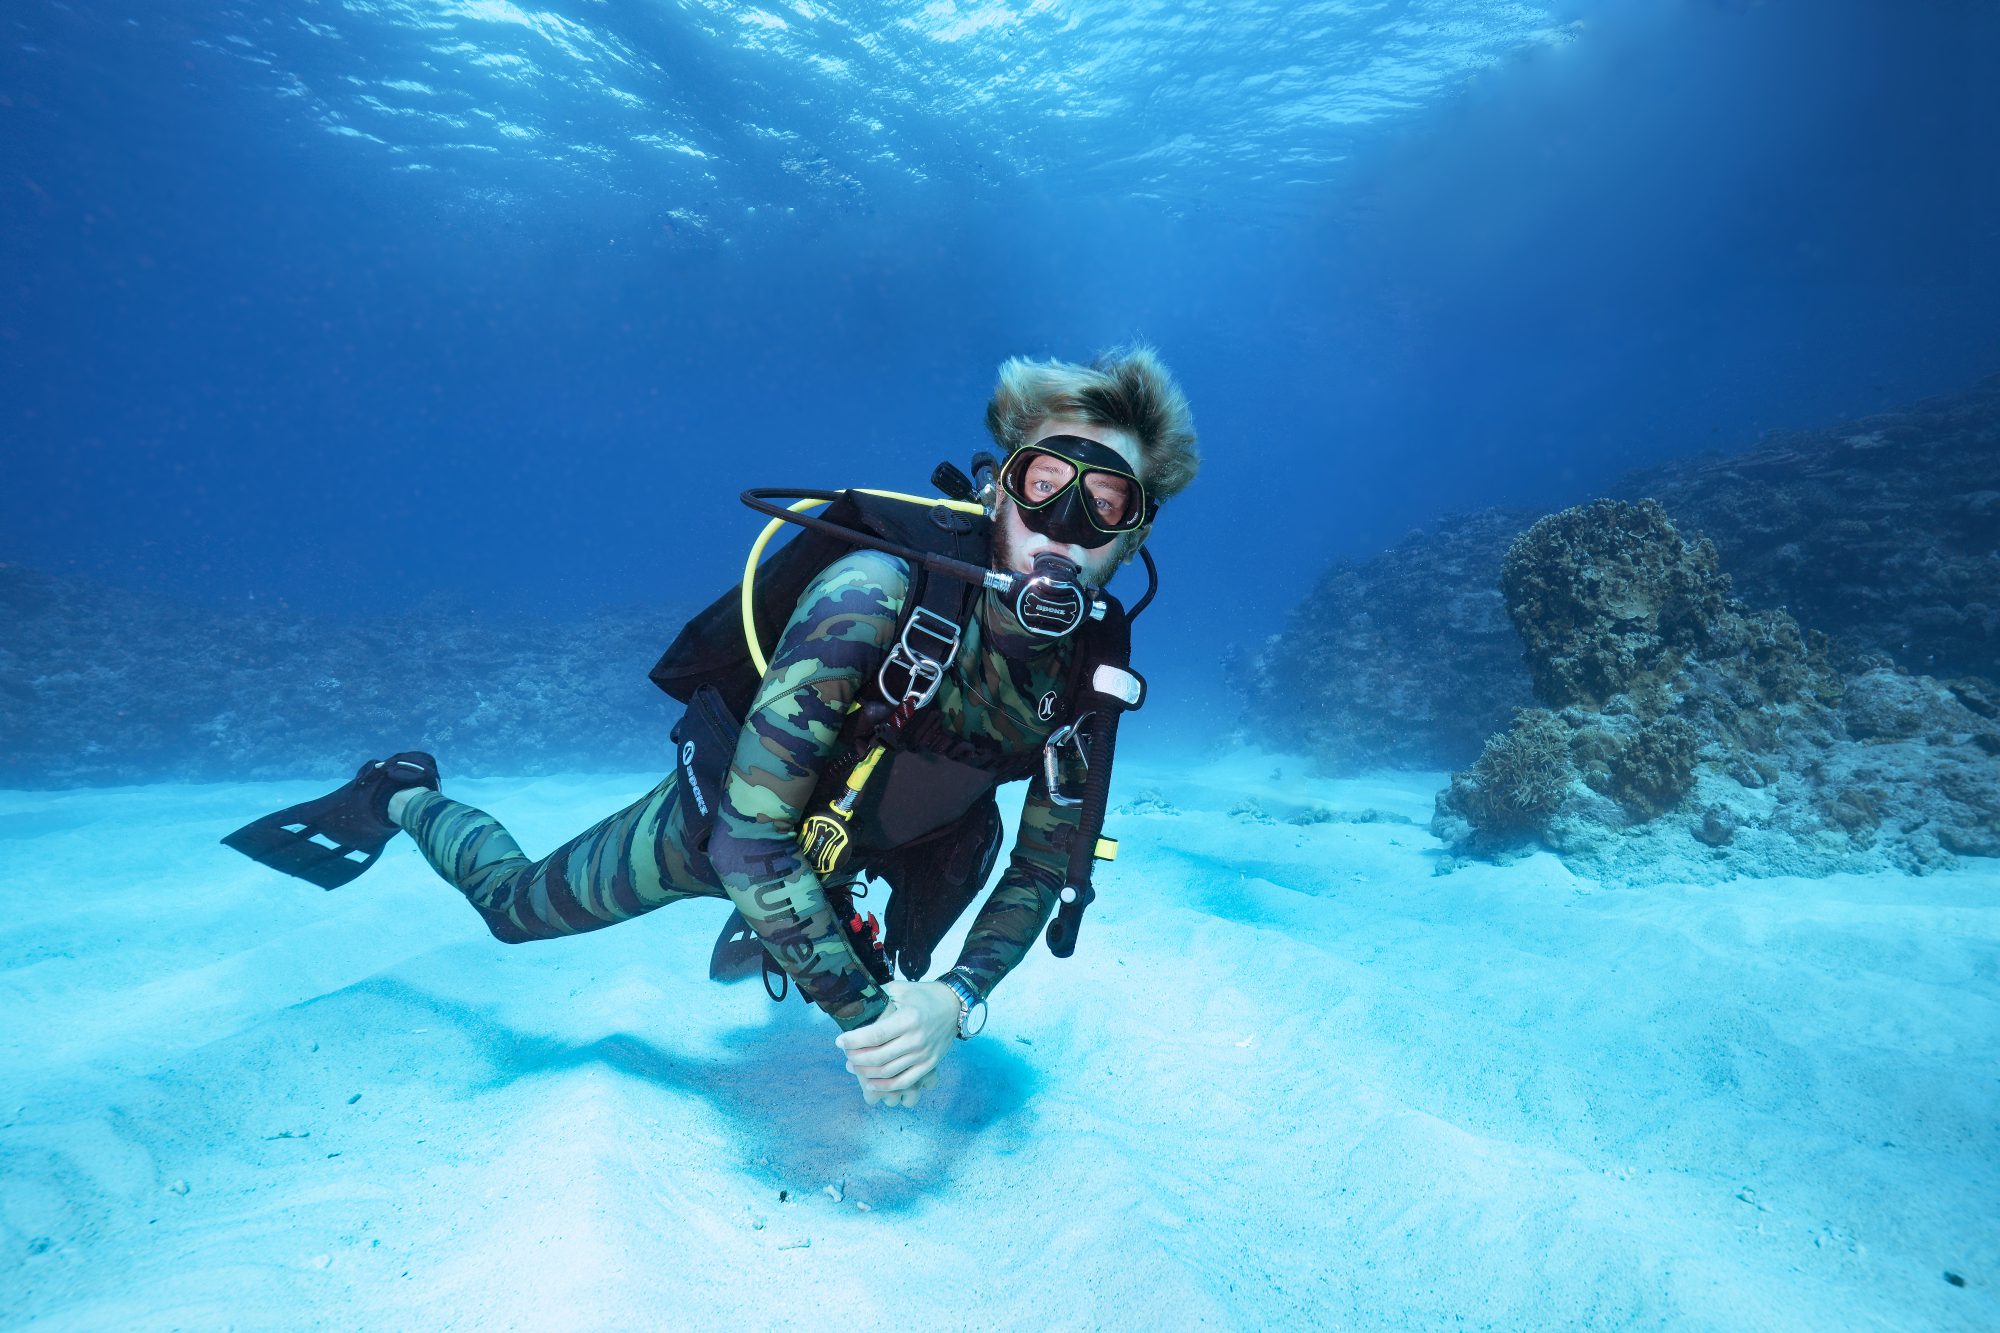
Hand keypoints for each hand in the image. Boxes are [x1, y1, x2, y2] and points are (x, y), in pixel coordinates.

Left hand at [837, 980, 958, 1108]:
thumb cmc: (924, 996)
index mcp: (907, 1019)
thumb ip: (878, 996)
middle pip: (879, 1057)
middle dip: (856, 1058)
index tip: (840, 1041)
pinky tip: (871, 1083)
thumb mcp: (900, 989)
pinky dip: (885, 1086)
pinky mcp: (929, 1064)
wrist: (955, 1006)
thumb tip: (853, 1002)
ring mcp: (923, 1054)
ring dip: (866, 1072)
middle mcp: (916, 1039)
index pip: (875, 1035)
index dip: (854, 1041)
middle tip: (845, 1054)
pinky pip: (904, 1081)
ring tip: (853, 1066)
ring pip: (888, 1072)